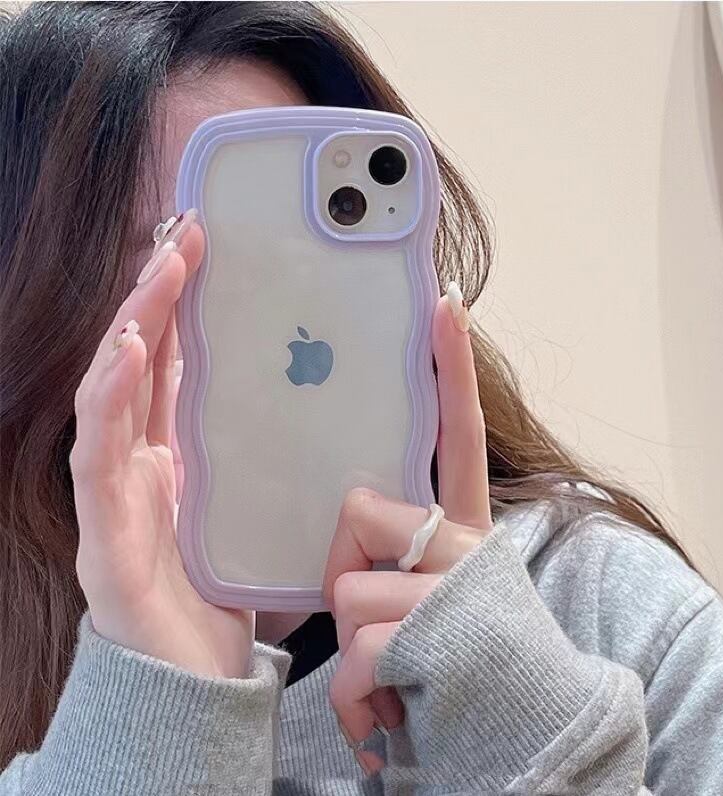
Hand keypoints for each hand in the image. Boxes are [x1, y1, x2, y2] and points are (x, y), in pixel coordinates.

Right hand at [70, 214, 253, 678]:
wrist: (200, 680)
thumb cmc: (229, 593)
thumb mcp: (258, 505)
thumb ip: (269, 457)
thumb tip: (326, 406)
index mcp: (174, 456)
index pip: (174, 367)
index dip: (183, 307)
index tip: (207, 251)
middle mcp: (137, 464)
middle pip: (140, 365)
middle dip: (157, 297)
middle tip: (186, 236)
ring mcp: (114, 495)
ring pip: (111, 394)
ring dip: (133, 328)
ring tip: (159, 271)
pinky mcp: (104, 534)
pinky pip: (98, 457)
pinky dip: (109, 400)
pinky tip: (130, 352)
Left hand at [323, 284, 491, 773]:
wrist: (508, 735)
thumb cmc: (453, 659)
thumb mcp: (429, 590)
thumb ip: (398, 541)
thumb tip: (349, 509)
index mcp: (468, 527)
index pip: (459, 431)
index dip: (451, 367)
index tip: (442, 301)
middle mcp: (470, 547)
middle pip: (361, 511)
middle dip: (343, 568)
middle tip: (377, 619)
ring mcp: (457, 594)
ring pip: (347, 590)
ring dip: (352, 646)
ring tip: (391, 673)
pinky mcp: (440, 643)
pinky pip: (353, 653)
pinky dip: (357, 695)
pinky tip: (392, 707)